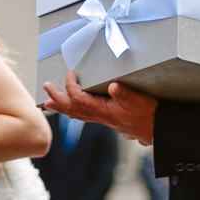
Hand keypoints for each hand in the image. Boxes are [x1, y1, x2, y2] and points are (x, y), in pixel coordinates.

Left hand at [41, 70, 157, 145]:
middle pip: (71, 108)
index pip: (79, 98)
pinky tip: (68, 109)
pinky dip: (71, 111)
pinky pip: (82, 115)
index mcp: (102, 110)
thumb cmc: (146, 113)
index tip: (71, 73)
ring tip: (48, 102)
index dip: (71, 85)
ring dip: (60, 106)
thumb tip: (114, 87)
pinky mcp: (103, 117)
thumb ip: (124, 93)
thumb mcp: (137, 99)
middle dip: (57, 97)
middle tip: (46, 87)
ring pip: (74, 113)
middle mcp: (97, 115)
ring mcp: (99, 118)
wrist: (152, 127)